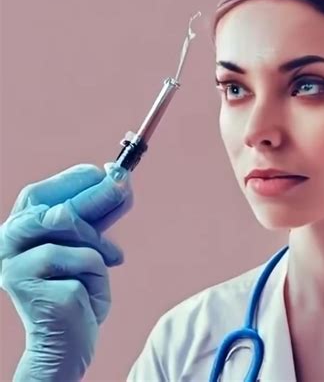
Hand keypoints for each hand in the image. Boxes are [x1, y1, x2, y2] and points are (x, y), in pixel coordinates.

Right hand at [0, 162, 132, 380]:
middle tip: (125, 183)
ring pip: (71, 228)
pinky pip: (85, 261)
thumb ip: (97, 215)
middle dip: (96, 194)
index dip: (73, 178)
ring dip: (98, 245)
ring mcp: (17, 267)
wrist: (70, 339)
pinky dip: (98, 273)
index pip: (39, 193)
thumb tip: (120, 180)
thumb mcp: (88, 244)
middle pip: (54, 204)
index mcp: (19, 231)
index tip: (108, 170)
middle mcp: (8, 245)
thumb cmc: (79, 287)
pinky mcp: (34, 288)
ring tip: (106, 262)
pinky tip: (88, 289)